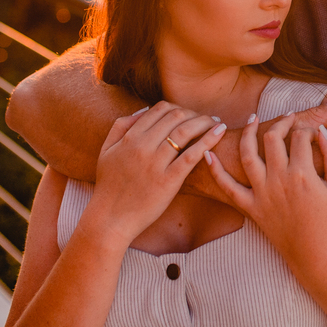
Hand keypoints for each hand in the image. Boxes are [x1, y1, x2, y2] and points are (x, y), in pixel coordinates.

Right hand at [87, 102, 226, 246]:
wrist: (110, 219)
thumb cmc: (109, 186)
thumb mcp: (106, 151)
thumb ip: (121, 126)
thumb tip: (144, 109)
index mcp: (129, 138)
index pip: (160, 109)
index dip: (178, 108)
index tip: (190, 114)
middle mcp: (142, 147)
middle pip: (176, 117)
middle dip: (195, 114)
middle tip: (207, 118)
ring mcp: (155, 164)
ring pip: (185, 131)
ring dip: (205, 122)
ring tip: (217, 123)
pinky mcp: (168, 181)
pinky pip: (192, 155)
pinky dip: (208, 140)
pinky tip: (220, 133)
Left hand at [208, 113, 326, 280]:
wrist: (315, 255)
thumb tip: (321, 132)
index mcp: (303, 174)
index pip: (300, 136)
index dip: (307, 129)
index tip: (312, 132)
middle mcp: (279, 180)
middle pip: (273, 139)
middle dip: (281, 124)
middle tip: (288, 119)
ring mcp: (261, 193)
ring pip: (248, 154)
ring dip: (248, 133)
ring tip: (253, 118)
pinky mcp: (250, 207)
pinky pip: (227, 187)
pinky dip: (214, 170)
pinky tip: (208, 153)